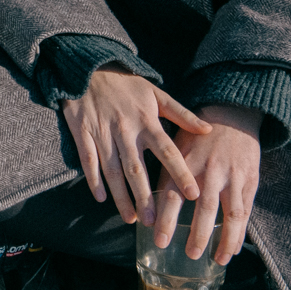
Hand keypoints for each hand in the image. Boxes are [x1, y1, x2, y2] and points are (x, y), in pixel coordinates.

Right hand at [60, 65, 210, 226]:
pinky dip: (94, 180)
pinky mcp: (82, 133)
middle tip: (154, 221)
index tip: (193, 194)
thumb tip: (208, 130)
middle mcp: (125, 130)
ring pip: (112, 171)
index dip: (180, 173)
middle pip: (137, 169)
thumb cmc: (127, 84)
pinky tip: (101, 198)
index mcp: (147, 121)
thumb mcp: (157, 94)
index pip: (168, 152)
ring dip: (121, 196)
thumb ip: (182, 114)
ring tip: (130, 218)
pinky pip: (89, 161)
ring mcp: (102, 133)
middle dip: (145, 197)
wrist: (89, 68)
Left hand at [152, 104, 261, 263]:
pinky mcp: (249, 181)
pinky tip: (232, 249)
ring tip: (215, 260)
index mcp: (185, 162)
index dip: (166, 219)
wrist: (233, 115)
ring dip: (222, 239)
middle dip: (197, 234)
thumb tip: (146, 204)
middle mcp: (210, 170)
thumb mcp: (176, 145)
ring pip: (229, 213)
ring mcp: (232, 177)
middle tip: (188, 255)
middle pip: (204, 207)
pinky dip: (240, 233)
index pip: (173, 194)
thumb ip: (165, 172)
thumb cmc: (197, 136)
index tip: (159, 240)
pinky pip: (245, 212)